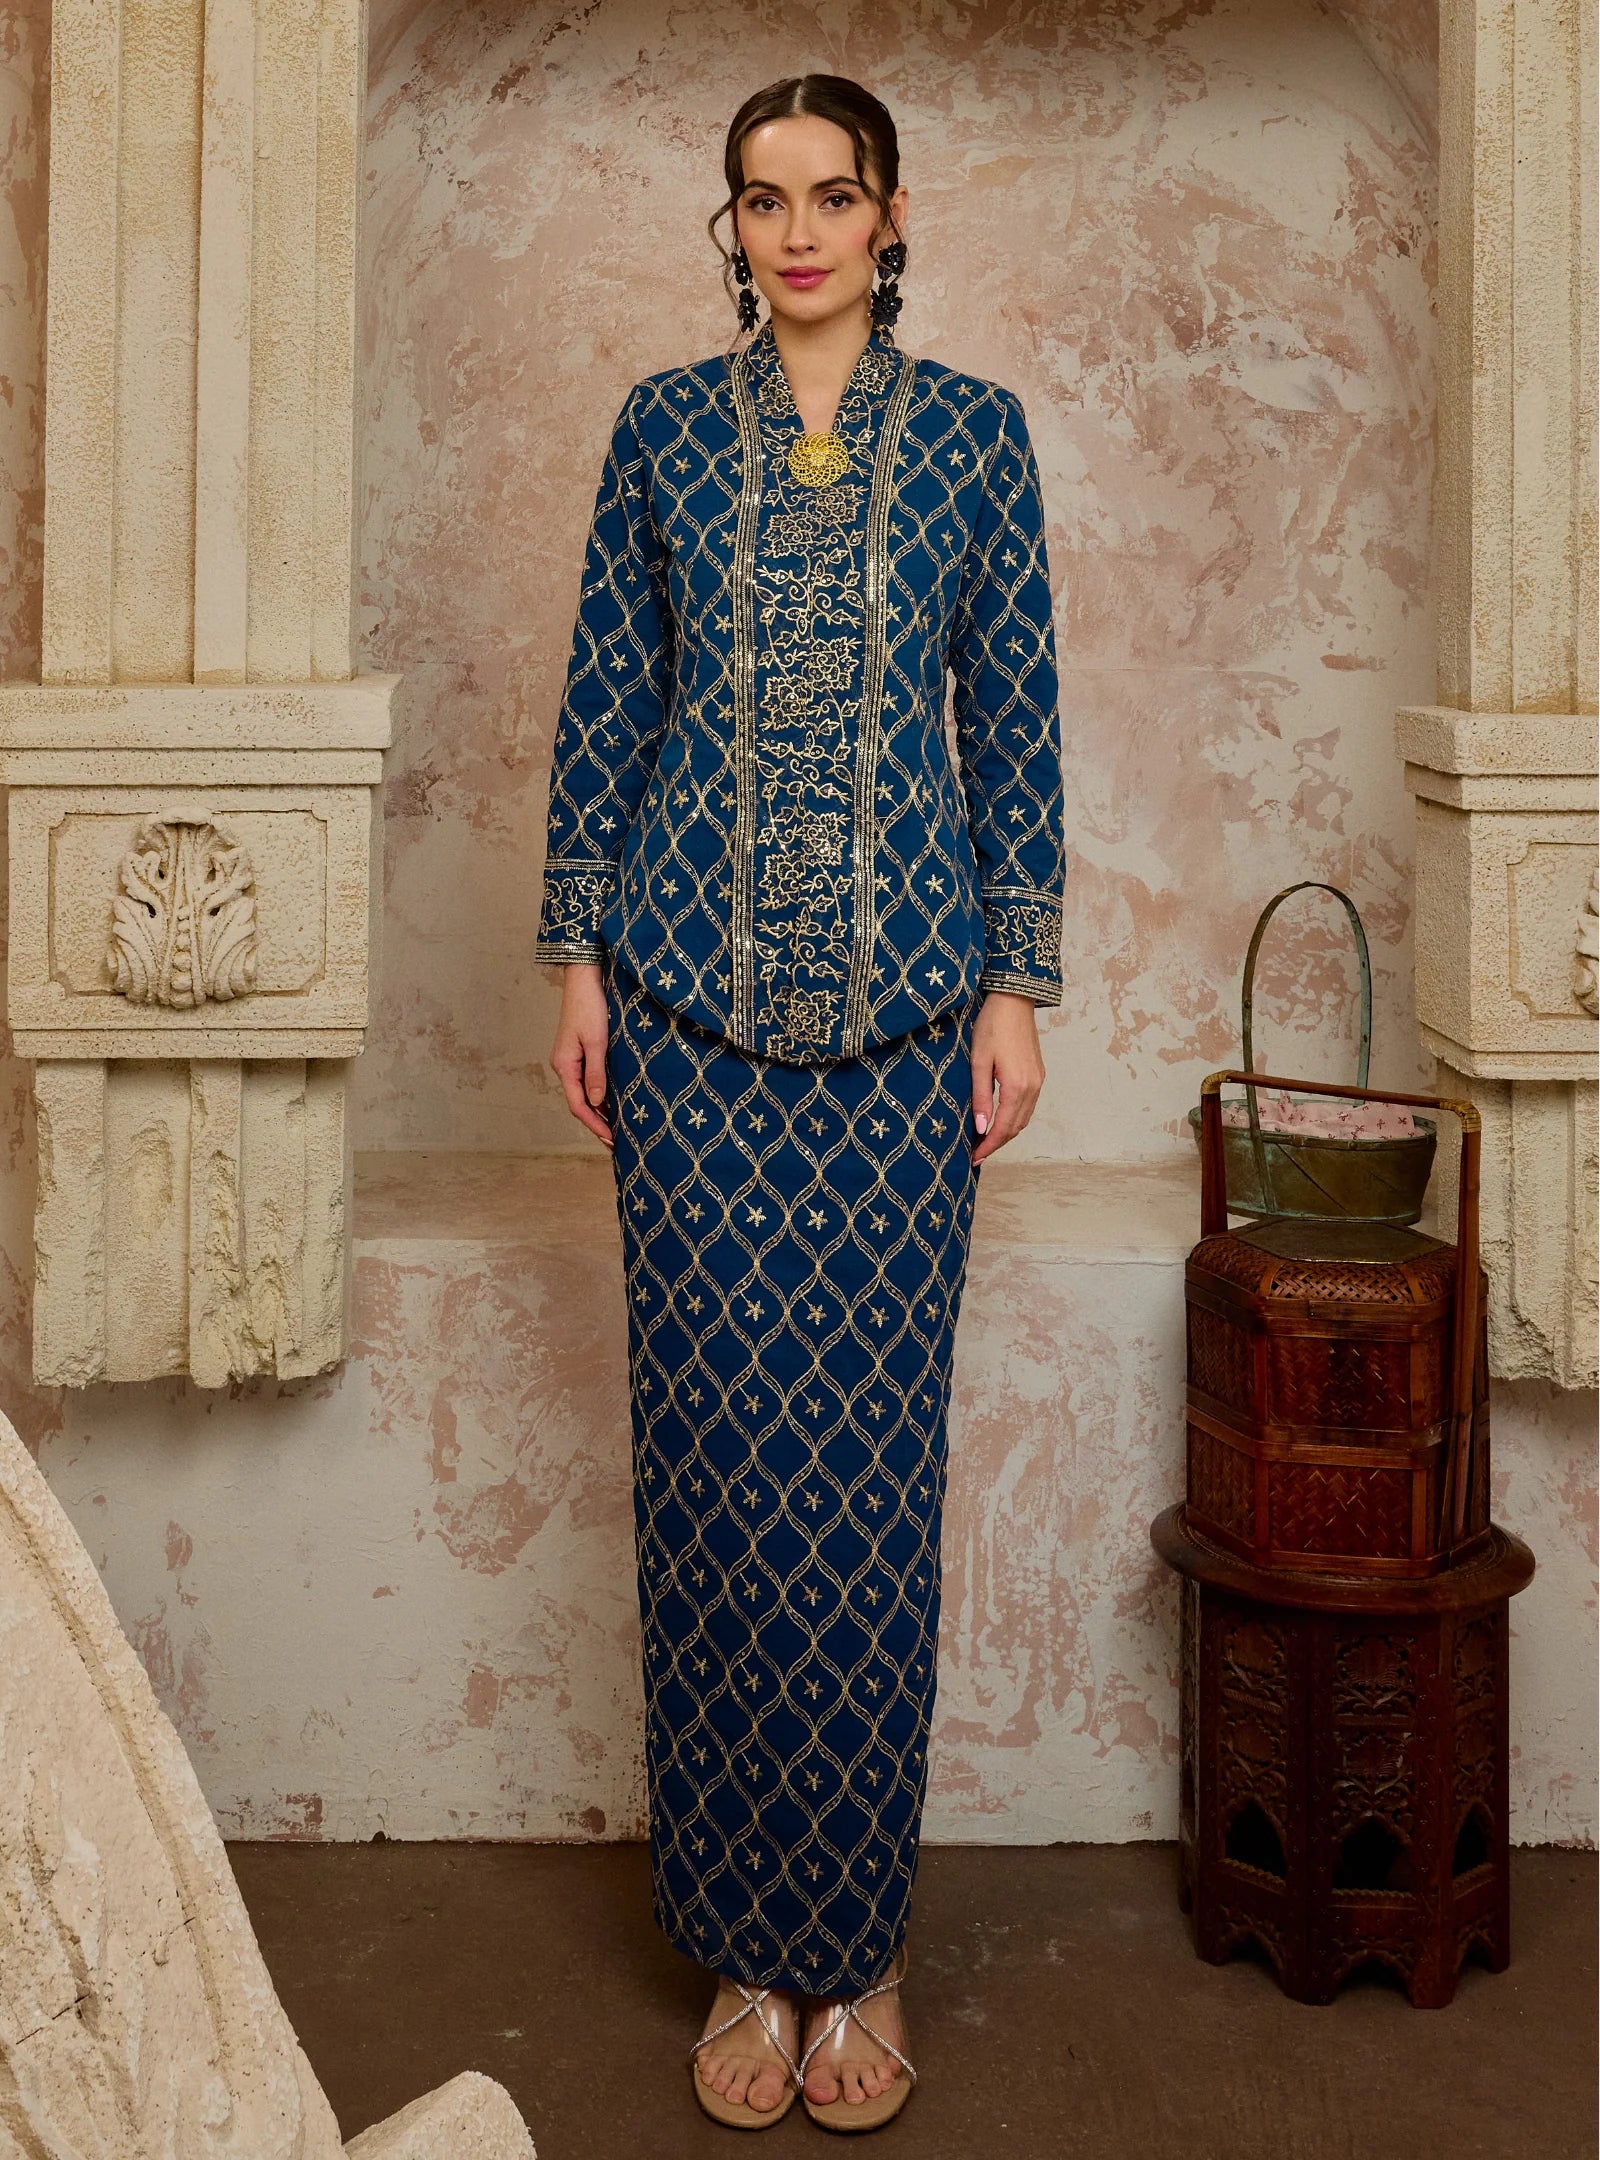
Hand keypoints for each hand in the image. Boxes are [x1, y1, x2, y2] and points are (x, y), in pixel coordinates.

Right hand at [549, 962, 611, 1147]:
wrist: (584, 979)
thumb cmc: (590, 1007)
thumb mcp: (597, 1041)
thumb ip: (596, 1072)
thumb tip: (598, 1102)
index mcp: (564, 1065)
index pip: (577, 1105)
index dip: (594, 1125)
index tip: (611, 1140)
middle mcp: (564, 1066)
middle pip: (580, 1103)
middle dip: (597, 1124)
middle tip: (618, 1142)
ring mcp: (570, 1060)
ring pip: (584, 1093)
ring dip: (599, 1112)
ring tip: (617, 1128)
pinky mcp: (579, 1052)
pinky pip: (588, 1081)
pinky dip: (599, 1095)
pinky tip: (613, 1103)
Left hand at [970, 991, 1044, 1163]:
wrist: (1014, 1000)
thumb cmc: (992, 1027)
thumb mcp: (978, 1062)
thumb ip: (981, 1097)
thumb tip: (981, 1128)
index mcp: (1018, 1087)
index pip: (1003, 1128)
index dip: (988, 1146)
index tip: (974, 1159)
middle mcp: (1033, 1087)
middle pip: (1016, 1127)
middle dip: (997, 1144)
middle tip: (977, 1155)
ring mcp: (1038, 1080)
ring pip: (1024, 1118)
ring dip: (1007, 1133)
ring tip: (986, 1142)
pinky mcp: (1038, 1073)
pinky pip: (1028, 1105)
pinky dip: (1015, 1119)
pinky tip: (1000, 1119)